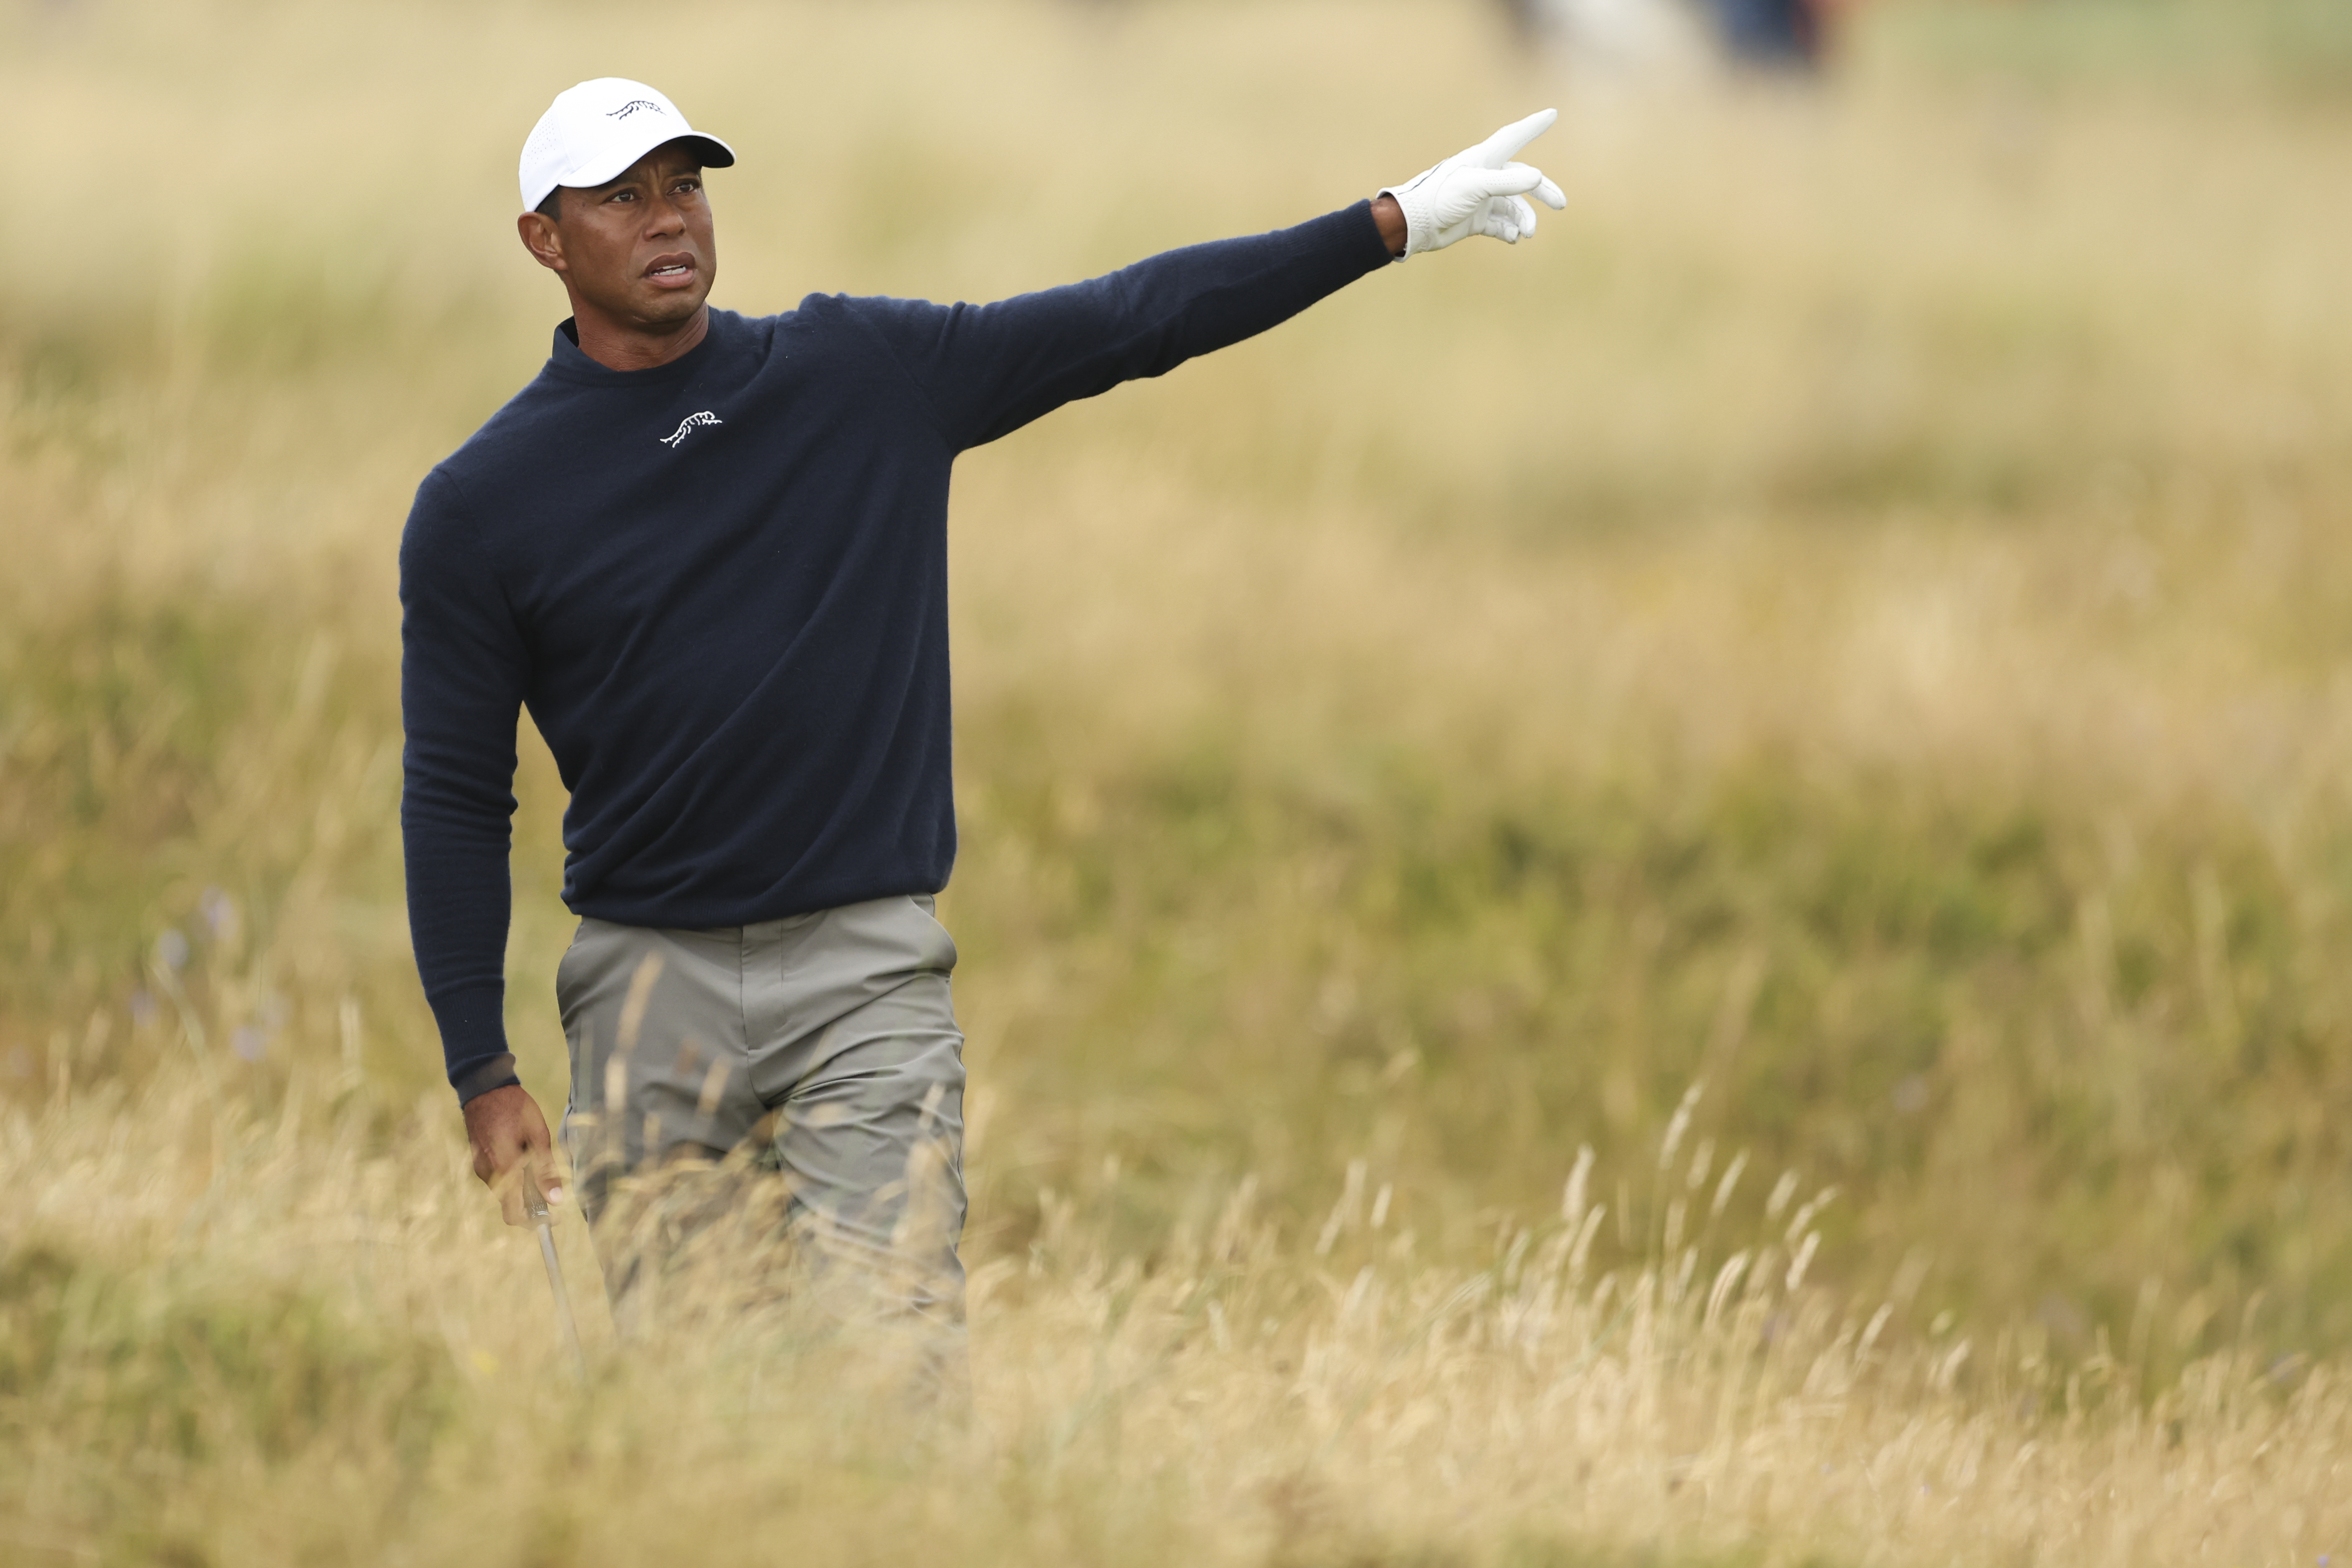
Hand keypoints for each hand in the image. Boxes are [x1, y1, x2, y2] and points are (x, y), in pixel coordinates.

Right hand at [462, 1083, 565, 1225]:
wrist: (484, 1088)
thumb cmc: (515, 1107)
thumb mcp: (538, 1135)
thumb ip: (545, 1169)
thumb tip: (556, 1199)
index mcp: (504, 1168)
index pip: (514, 1213)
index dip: (534, 1222)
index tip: (553, 1218)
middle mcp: (488, 1173)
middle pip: (509, 1205)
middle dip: (531, 1206)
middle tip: (552, 1195)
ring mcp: (480, 1168)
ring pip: (504, 1192)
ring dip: (522, 1191)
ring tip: (538, 1169)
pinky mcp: (478, 1162)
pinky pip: (497, 1180)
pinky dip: (512, 1179)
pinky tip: (524, 1160)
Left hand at [1379, 109, 1567, 259]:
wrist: (1416, 223)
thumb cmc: (1440, 197)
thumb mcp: (1475, 186)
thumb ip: (1506, 183)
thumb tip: (1537, 178)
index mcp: (1484, 160)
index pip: (1513, 137)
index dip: (1532, 126)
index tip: (1552, 113)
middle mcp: (1486, 177)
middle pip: (1523, 180)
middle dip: (1543, 192)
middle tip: (1561, 204)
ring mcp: (1482, 199)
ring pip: (1513, 207)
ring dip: (1524, 219)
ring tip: (1528, 232)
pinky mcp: (1475, 220)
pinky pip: (1500, 225)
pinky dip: (1509, 231)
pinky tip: (1512, 238)